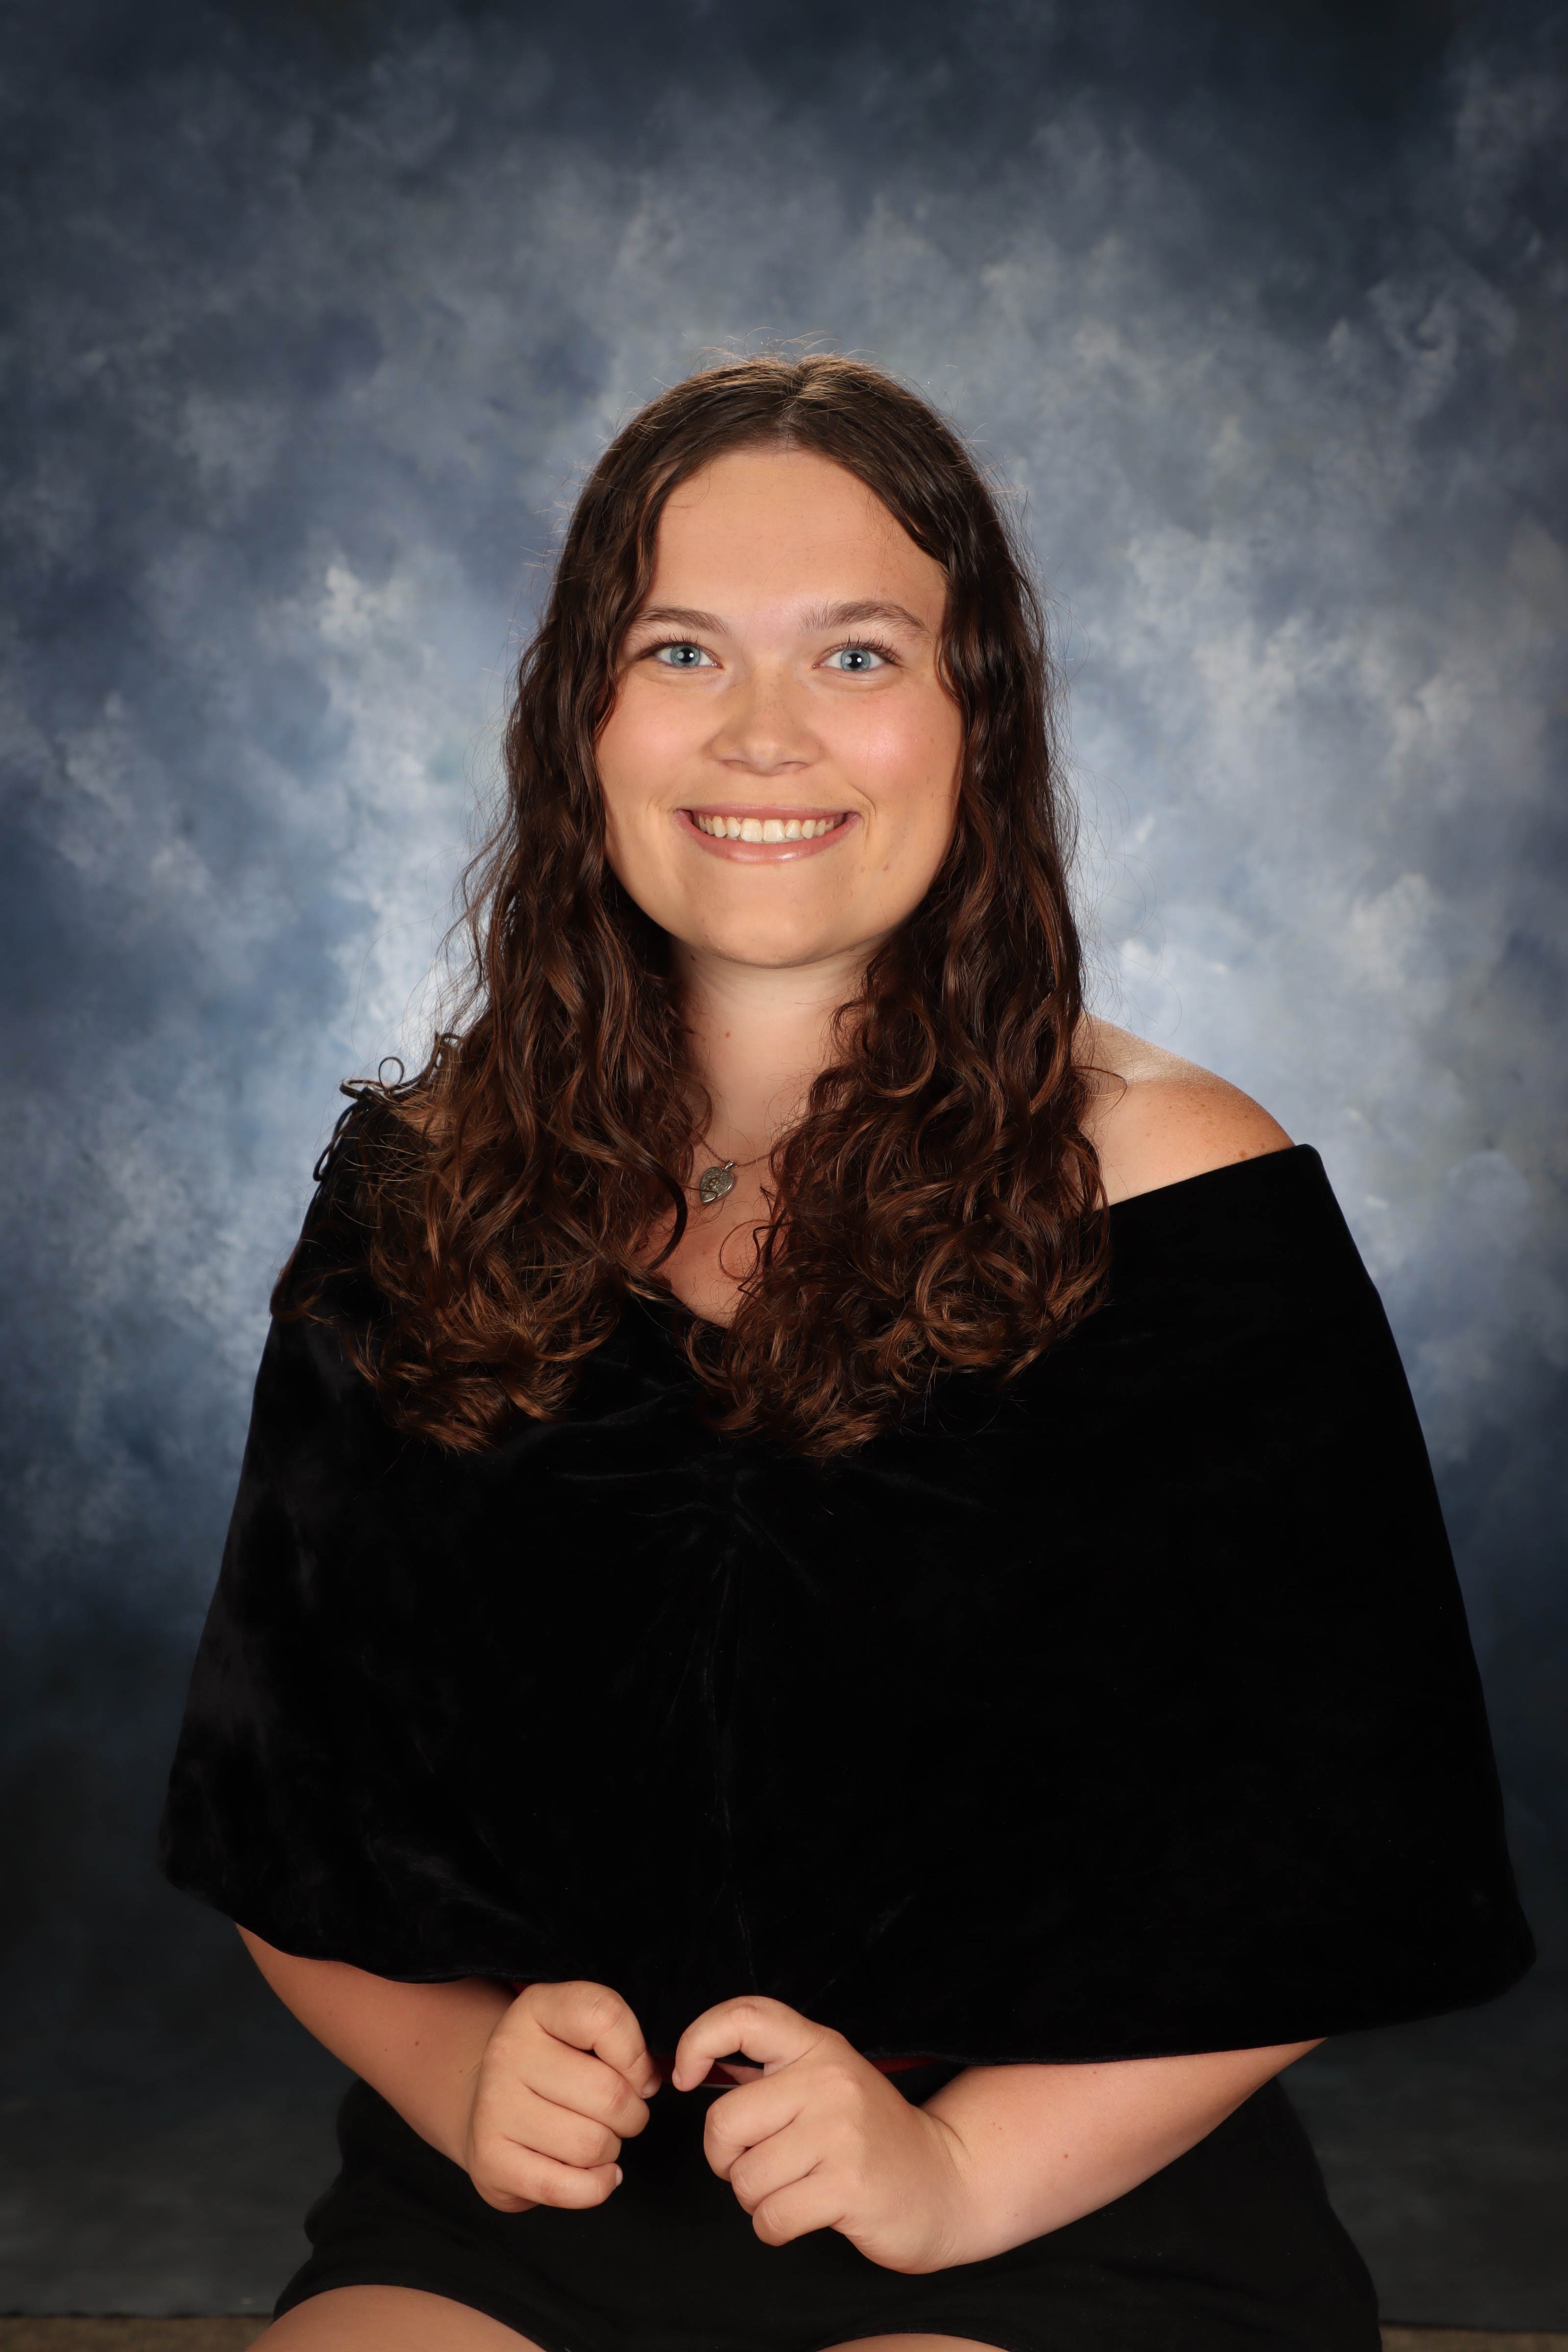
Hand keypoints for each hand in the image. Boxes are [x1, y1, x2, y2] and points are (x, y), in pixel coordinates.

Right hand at [464, 1979, 658, 2212]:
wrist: (490, 2103)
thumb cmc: (554, 2067)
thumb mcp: (582, 2032)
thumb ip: (624, 2041)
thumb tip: (651, 2080)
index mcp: (536, 2007)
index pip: (604, 2016)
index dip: (637, 2055)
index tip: (639, 2075)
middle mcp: (508, 2051)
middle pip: (609, 2094)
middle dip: (633, 2114)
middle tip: (622, 2115)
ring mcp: (494, 2107)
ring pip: (592, 2144)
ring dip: (611, 2149)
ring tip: (596, 2137)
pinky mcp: (491, 2161)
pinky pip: (567, 2188)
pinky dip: (596, 2186)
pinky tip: (595, 2172)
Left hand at [672, 1995, 970, 2272]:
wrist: (946, 2182)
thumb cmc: (870, 2137)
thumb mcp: (825, 2084)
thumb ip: (768, 2074)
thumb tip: (693, 2066)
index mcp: (818, 2047)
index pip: (744, 2016)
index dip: (697, 2040)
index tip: (685, 2077)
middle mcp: (829, 2079)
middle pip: (724, 2122)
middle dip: (725, 2159)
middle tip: (756, 2164)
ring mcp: (841, 2132)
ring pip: (744, 2179)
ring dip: (756, 2199)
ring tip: (795, 2188)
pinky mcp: (849, 2186)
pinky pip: (770, 2218)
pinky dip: (774, 2228)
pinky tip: (806, 2214)